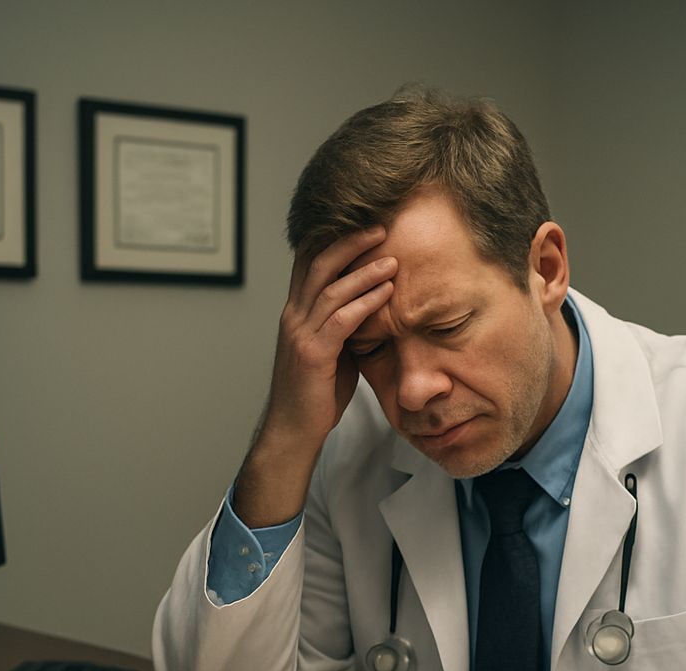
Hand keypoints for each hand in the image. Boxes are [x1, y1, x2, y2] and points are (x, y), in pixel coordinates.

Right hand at [233, 227, 397, 526]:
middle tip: (380, 226)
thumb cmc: (316, 394)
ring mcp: (301, 334)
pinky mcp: (313, 354)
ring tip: (392, 258)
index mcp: (296, 312)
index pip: (310, 262)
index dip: (334, 238)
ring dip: (364, 270)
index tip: (365, 223)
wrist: (293, 431)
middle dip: (350, 242)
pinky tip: (387, 292)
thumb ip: (346, 325)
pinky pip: (341, 319)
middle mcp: (294, 316)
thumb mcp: (333, 351)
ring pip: (331, 289)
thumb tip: (373, 307)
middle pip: (318, 263)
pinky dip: (366, 302)